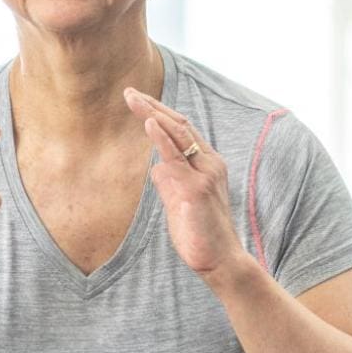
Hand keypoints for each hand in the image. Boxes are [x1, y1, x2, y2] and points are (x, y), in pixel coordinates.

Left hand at [125, 87, 246, 276]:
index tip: (139, 100)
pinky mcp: (197, 189)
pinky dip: (162, 137)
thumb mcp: (180, 202)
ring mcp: (205, 175)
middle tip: (129, 92)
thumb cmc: (200, 233)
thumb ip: (171, 182)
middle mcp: (209, 164)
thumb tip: (156, 167)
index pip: (182, 130)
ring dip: (153, 113)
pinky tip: (149, 123)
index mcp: (207, 164)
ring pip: (178, 134)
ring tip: (133, 99)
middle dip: (153, 106)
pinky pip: (176, 158)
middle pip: (180, 125)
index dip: (160, 113)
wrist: (221, 260)